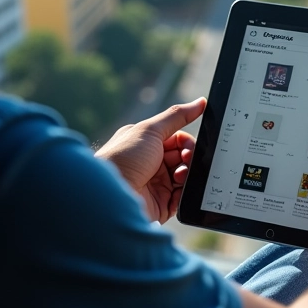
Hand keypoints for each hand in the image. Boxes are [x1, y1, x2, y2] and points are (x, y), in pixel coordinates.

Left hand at [95, 98, 205, 222]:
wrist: (107, 196)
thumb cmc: (122, 159)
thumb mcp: (150, 130)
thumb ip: (177, 116)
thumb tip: (200, 102)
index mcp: (147, 143)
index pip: (177, 139)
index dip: (187, 143)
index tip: (187, 148)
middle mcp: (152, 163)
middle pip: (183, 158)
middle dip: (188, 159)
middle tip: (185, 161)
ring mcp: (156, 184)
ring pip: (184, 177)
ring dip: (187, 175)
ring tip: (179, 177)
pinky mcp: (160, 204)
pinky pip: (181, 198)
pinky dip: (184, 194)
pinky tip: (179, 191)